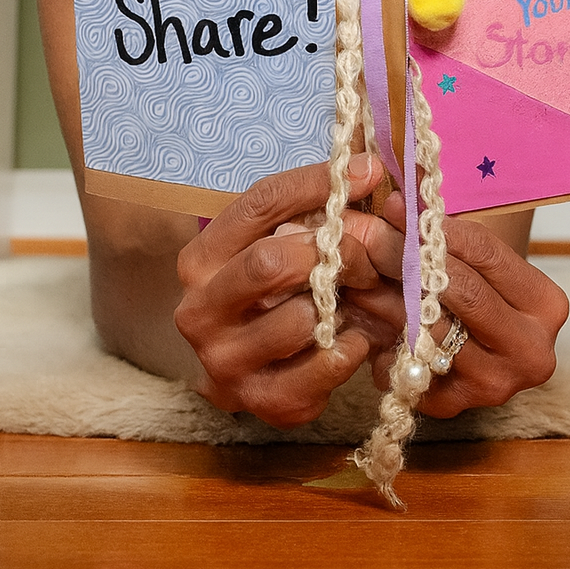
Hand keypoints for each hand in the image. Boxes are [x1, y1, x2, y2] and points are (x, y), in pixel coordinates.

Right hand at [174, 153, 394, 427]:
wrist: (244, 371)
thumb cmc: (269, 293)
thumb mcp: (274, 242)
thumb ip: (312, 207)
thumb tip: (369, 167)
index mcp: (200, 259)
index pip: (260, 203)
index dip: (317, 182)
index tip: (368, 171)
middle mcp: (199, 310)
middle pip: (271, 262)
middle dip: (332, 250)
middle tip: (370, 247)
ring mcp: (225, 361)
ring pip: (301, 318)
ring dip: (342, 304)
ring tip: (356, 298)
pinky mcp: (262, 402)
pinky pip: (324, 367)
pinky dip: (351, 348)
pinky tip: (352, 337)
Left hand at [343, 192, 568, 417]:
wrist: (481, 340)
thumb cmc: (476, 283)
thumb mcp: (474, 250)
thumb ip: (443, 220)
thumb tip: (400, 174)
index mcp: (546, 303)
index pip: (485, 253)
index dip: (435, 226)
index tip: (394, 201)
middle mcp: (532, 351)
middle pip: (460, 294)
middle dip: (404, 258)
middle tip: (364, 231)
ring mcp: (496, 386)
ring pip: (428, 331)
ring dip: (383, 296)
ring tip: (353, 266)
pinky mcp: (456, 408)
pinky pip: (406, 369)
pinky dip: (381, 342)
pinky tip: (364, 314)